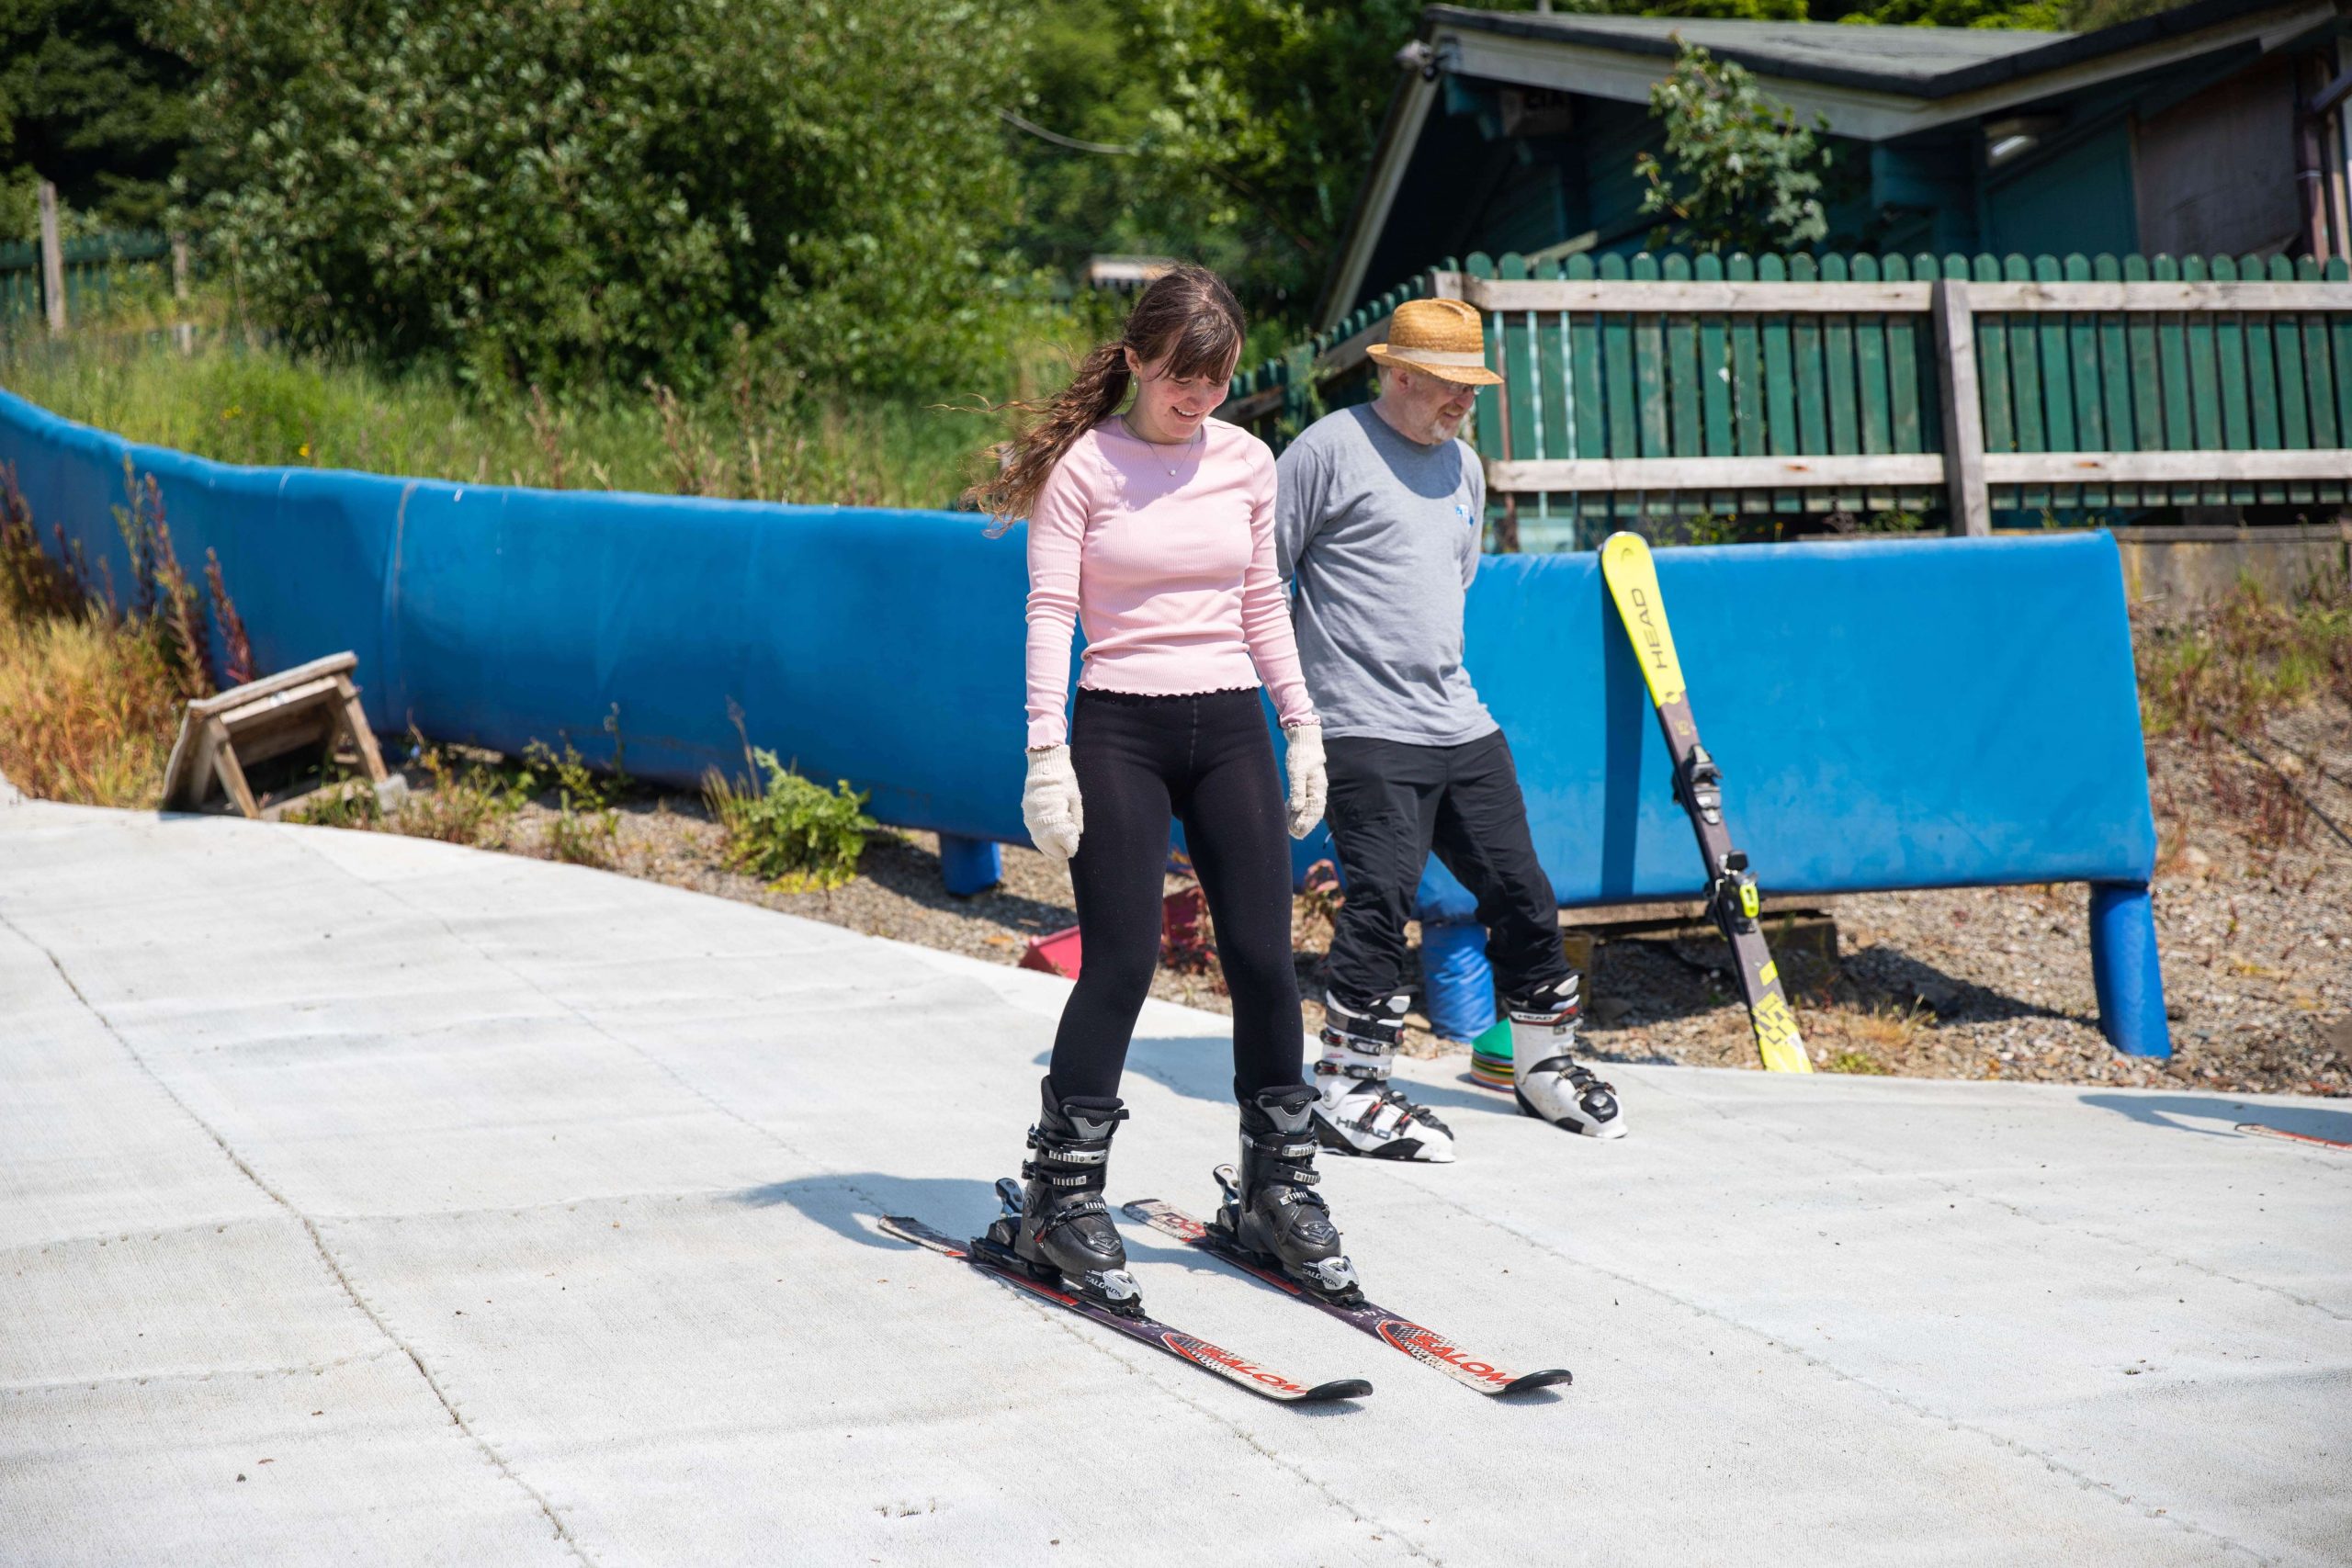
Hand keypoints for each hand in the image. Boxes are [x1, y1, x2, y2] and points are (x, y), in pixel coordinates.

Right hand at [1022, 745, 1082, 862]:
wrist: (1045, 763)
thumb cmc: (1063, 779)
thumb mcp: (1075, 797)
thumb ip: (1077, 817)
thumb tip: (1078, 832)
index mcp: (1055, 816)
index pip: (1063, 841)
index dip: (1070, 846)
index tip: (1074, 848)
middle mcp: (1040, 820)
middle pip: (1049, 845)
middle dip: (1059, 851)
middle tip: (1068, 853)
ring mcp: (1031, 817)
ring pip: (1039, 841)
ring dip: (1049, 848)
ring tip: (1058, 852)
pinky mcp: (1027, 813)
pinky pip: (1034, 833)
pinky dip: (1041, 840)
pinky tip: (1048, 841)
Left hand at [1282, 722, 1324, 838]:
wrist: (1304, 740)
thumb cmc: (1301, 755)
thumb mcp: (1297, 772)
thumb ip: (1298, 790)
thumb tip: (1298, 808)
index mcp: (1318, 789)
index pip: (1315, 811)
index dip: (1307, 823)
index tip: (1298, 832)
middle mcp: (1317, 791)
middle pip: (1313, 813)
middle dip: (1304, 825)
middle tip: (1295, 835)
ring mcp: (1312, 788)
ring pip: (1307, 808)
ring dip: (1300, 819)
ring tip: (1291, 830)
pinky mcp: (1305, 785)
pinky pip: (1303, 801)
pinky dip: (1297, 810)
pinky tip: (1289, 816)